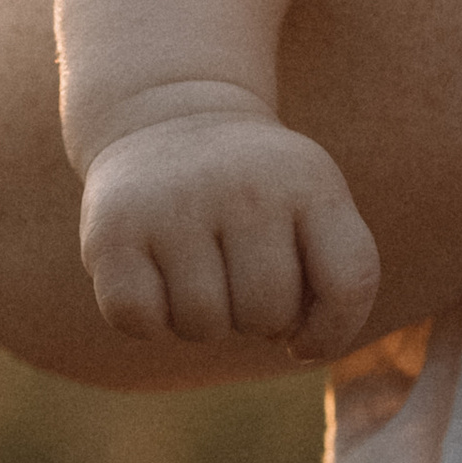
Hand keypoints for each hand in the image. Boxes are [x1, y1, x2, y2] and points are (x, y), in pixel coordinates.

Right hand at [76, 101, 381, 355]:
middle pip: (266, 314)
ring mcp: (174, 206)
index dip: (332, 332)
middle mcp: (244, 188)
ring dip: (201, 321)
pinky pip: (139, 320)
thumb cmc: (255, 188)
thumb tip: (302, 346)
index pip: (349, 283)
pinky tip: (154, 278)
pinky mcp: (112, 231)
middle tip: (236, 277)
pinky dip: (148, 320)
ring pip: (203, 325)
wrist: (166, 116)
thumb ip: (336, 273)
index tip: (303, 337)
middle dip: (254, 319)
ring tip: (198, 271)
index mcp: (310, 182)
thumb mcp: (312, 203)